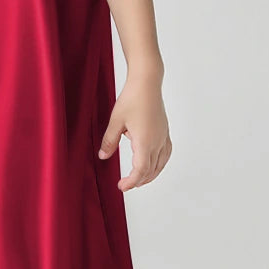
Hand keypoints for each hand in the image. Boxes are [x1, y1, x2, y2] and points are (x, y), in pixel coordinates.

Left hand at [97, 74, 171, 190]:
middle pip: (151, 170)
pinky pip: (166, 154)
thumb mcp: (115, 121)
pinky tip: (154, 163)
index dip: (131, 182)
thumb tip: (103, 156)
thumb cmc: (132, 98)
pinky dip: (160, 163)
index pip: (140, 171)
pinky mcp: (165, 131)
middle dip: (138, 180)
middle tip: (126, 184)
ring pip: (160, 164)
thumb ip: (109, 141)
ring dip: (150, 174)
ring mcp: (163, 137)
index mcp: (145, 142)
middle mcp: (157, 142)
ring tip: (139, 179)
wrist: (147, 82)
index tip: (121, 186)